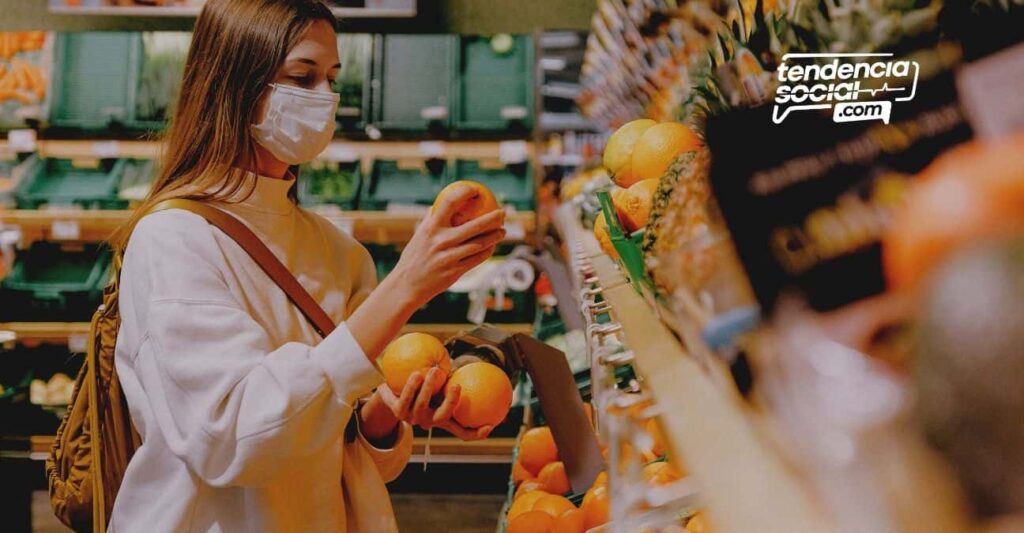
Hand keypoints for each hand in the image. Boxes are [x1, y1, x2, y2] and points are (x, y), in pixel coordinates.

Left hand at [376, 367, 494, 440]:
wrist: (389, 389)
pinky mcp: (398, 413)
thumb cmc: (420, 384)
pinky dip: (411, 386)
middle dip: (450, 403)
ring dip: (428, 387)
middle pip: (442, 417)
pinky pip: (405, 399)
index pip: (462, 431)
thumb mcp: (440, 383)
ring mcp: (412, 419)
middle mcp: (429, 421)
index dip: (477, 433)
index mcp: (442, 418)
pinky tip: (416, 373)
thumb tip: (480, 367)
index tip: (490, 424)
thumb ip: (454, 380)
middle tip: (457, 385)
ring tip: (434, 370)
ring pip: (422, 406)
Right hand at [386, 186, 506, 308]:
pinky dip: (487, 251)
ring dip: (495, 236)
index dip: (464, 192)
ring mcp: (449, 257)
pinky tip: (492, 247)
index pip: (449, 202)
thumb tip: (441, 203)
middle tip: (502, 212)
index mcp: (431, 228)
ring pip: (480, 244)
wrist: (407, 285)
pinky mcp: (455, 271)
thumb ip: (431, 220)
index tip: (475, 189)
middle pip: (474, 225)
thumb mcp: (419, 236)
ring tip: (502, 231)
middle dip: (493, 217)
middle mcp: (441, 241)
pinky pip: (477, 259)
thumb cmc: (414, 257)